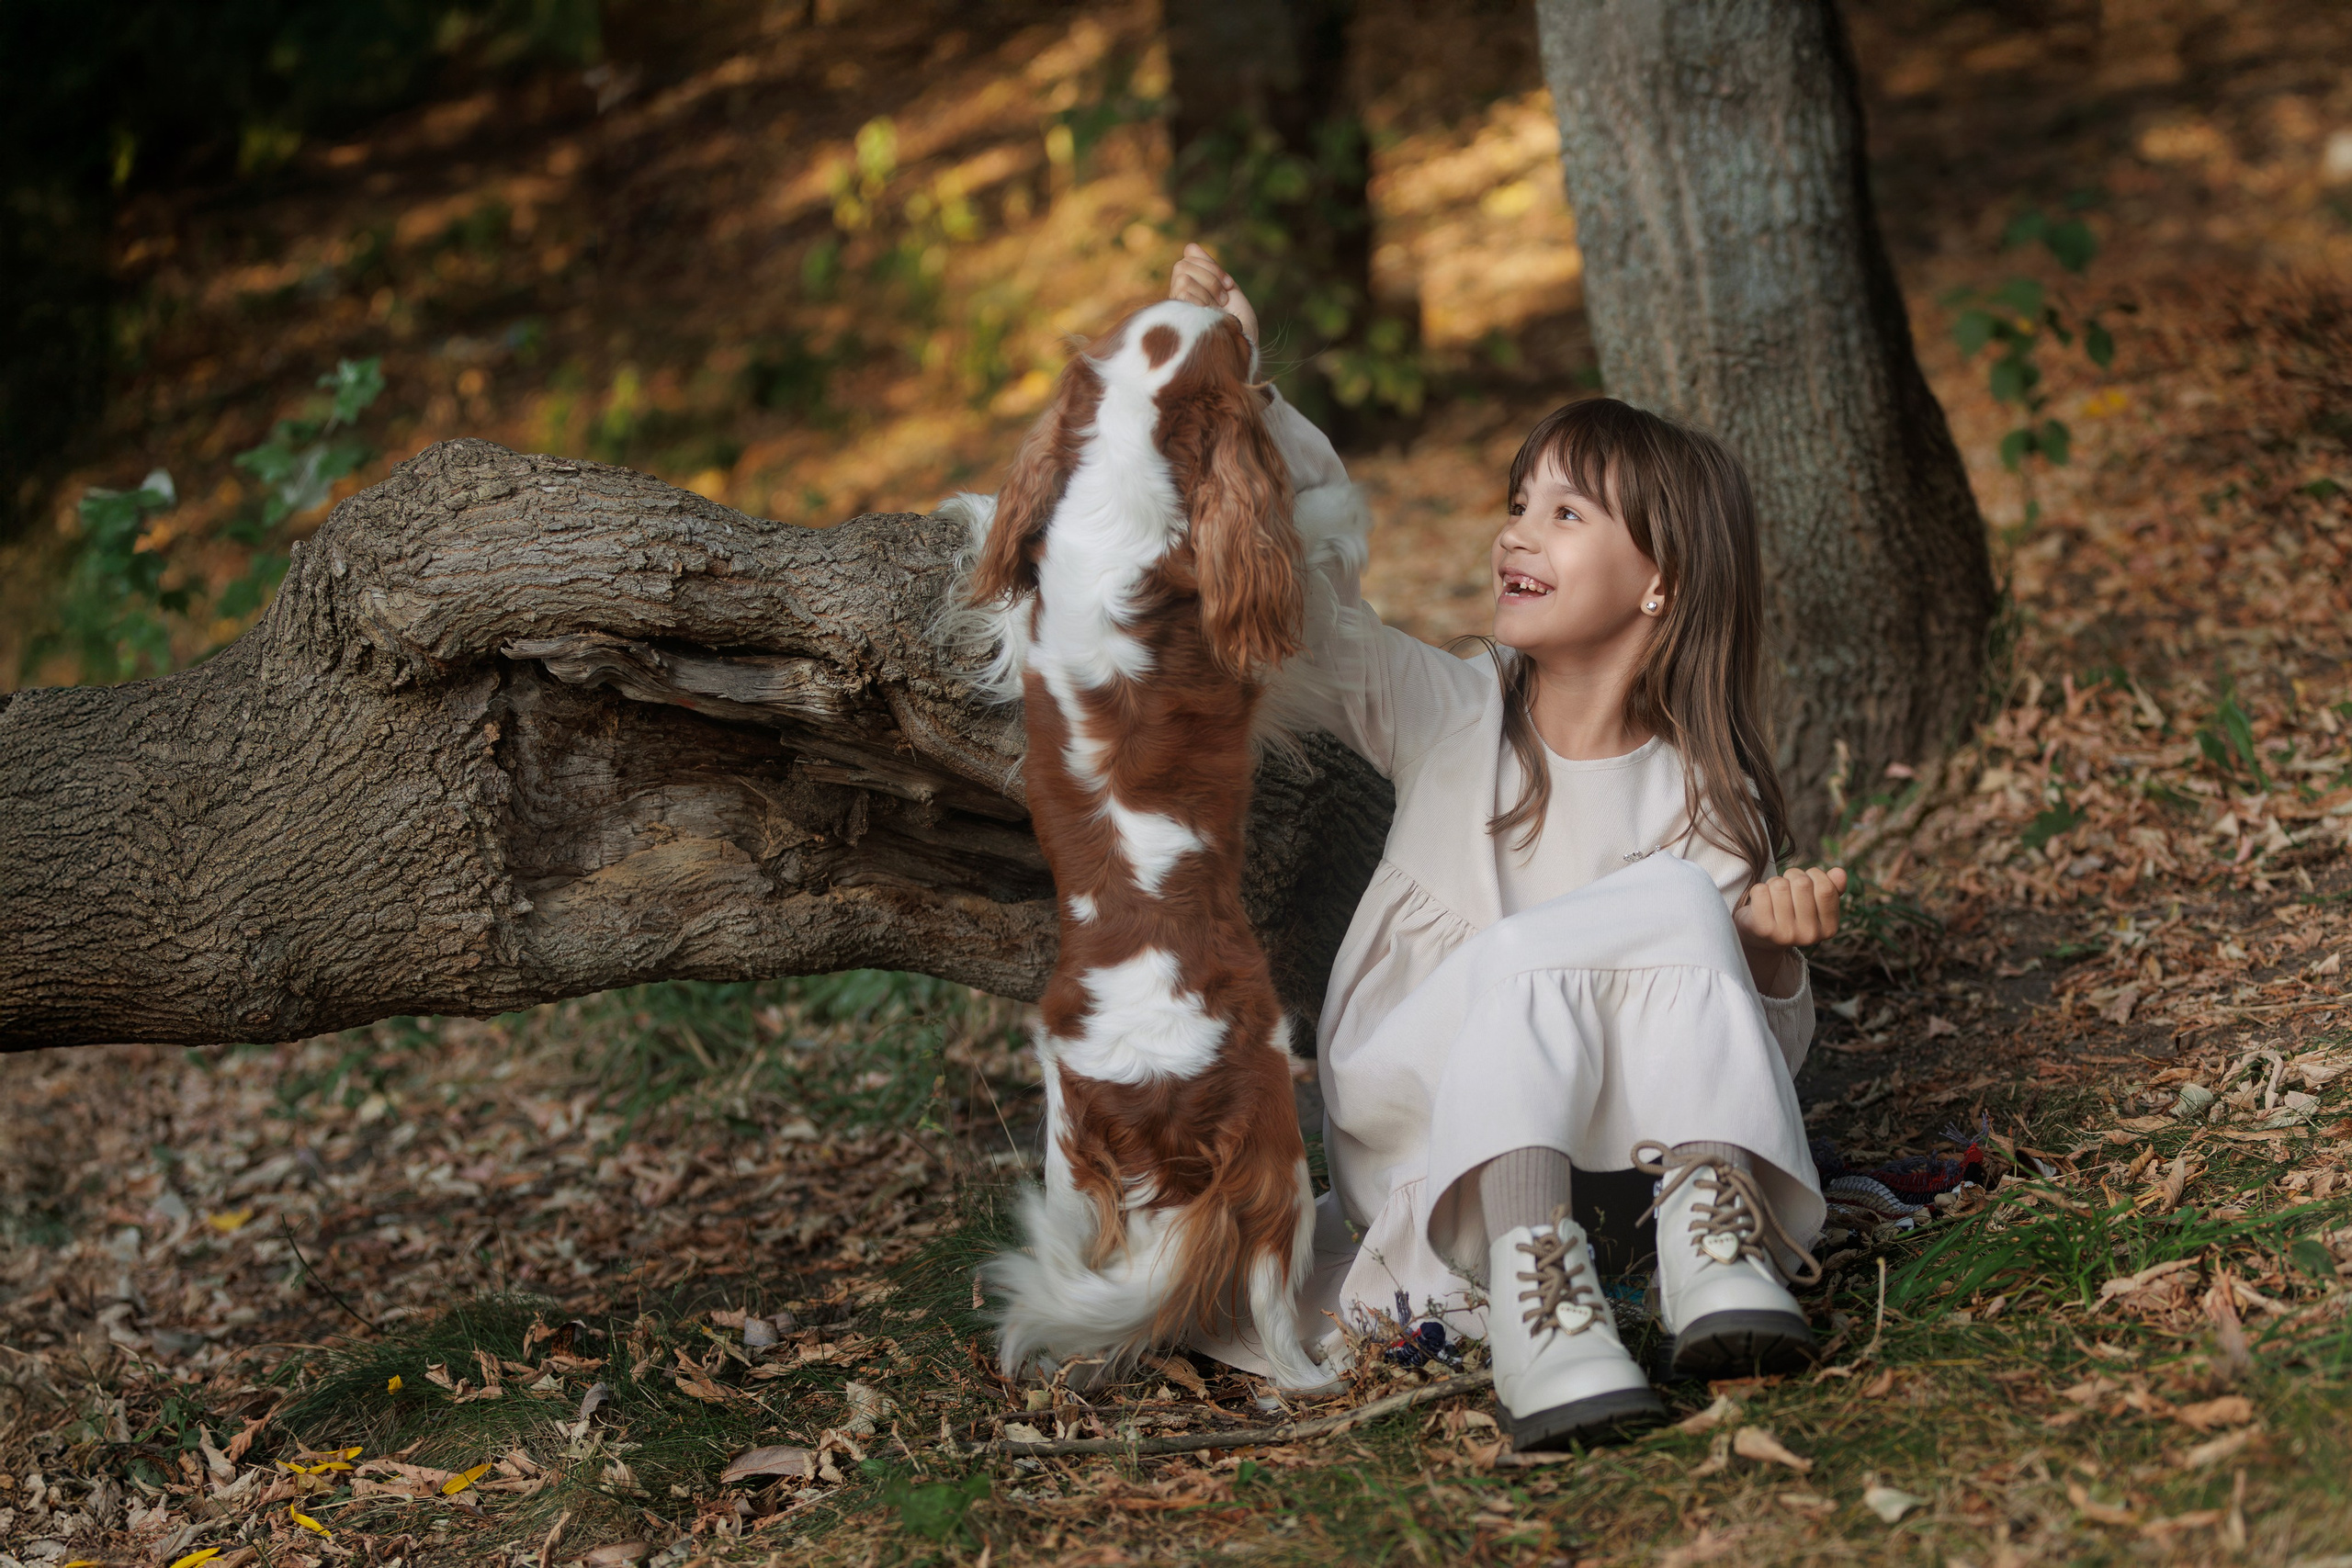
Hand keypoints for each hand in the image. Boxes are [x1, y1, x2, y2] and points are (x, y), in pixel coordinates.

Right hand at [1169, 242, 1258, 350]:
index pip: (1188, 259)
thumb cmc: (1240, 328)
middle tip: (1223, 299)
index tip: (1229, 286)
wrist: (1244, 349)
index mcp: (1193, 292)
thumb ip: (1211, 270)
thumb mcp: (1229, 291)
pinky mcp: (1173, 316)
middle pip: (1182, 265)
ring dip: (1208, 288)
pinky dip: (1202, 297)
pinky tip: (1208, 314)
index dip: (1210, 266)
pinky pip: (1182, 287)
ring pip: (1182, 274)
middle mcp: (1180, 300)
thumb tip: (1190, 247)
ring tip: (1217, 308)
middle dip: (1210, 276)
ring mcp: (1175, 309)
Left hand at [1734, 865, 1846, 996]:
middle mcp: (1810, 935)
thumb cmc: (1794, 913)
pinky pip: (1760, 891)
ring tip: (1775, 893)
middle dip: (1793, 875)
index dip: (1815, 875)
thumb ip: (1832, 888)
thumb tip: (1839, 872)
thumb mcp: (1816, 903)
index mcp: (1829, 928)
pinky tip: (1762, 901)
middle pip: (1802, 884)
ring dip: (1775, 882)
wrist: (1763, 939)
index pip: (1826, 889)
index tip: (1808, 878)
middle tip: (1788, 884)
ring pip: (1779, 885)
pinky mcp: (1763, 929)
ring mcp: (1786, 933)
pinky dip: (1759, 889)